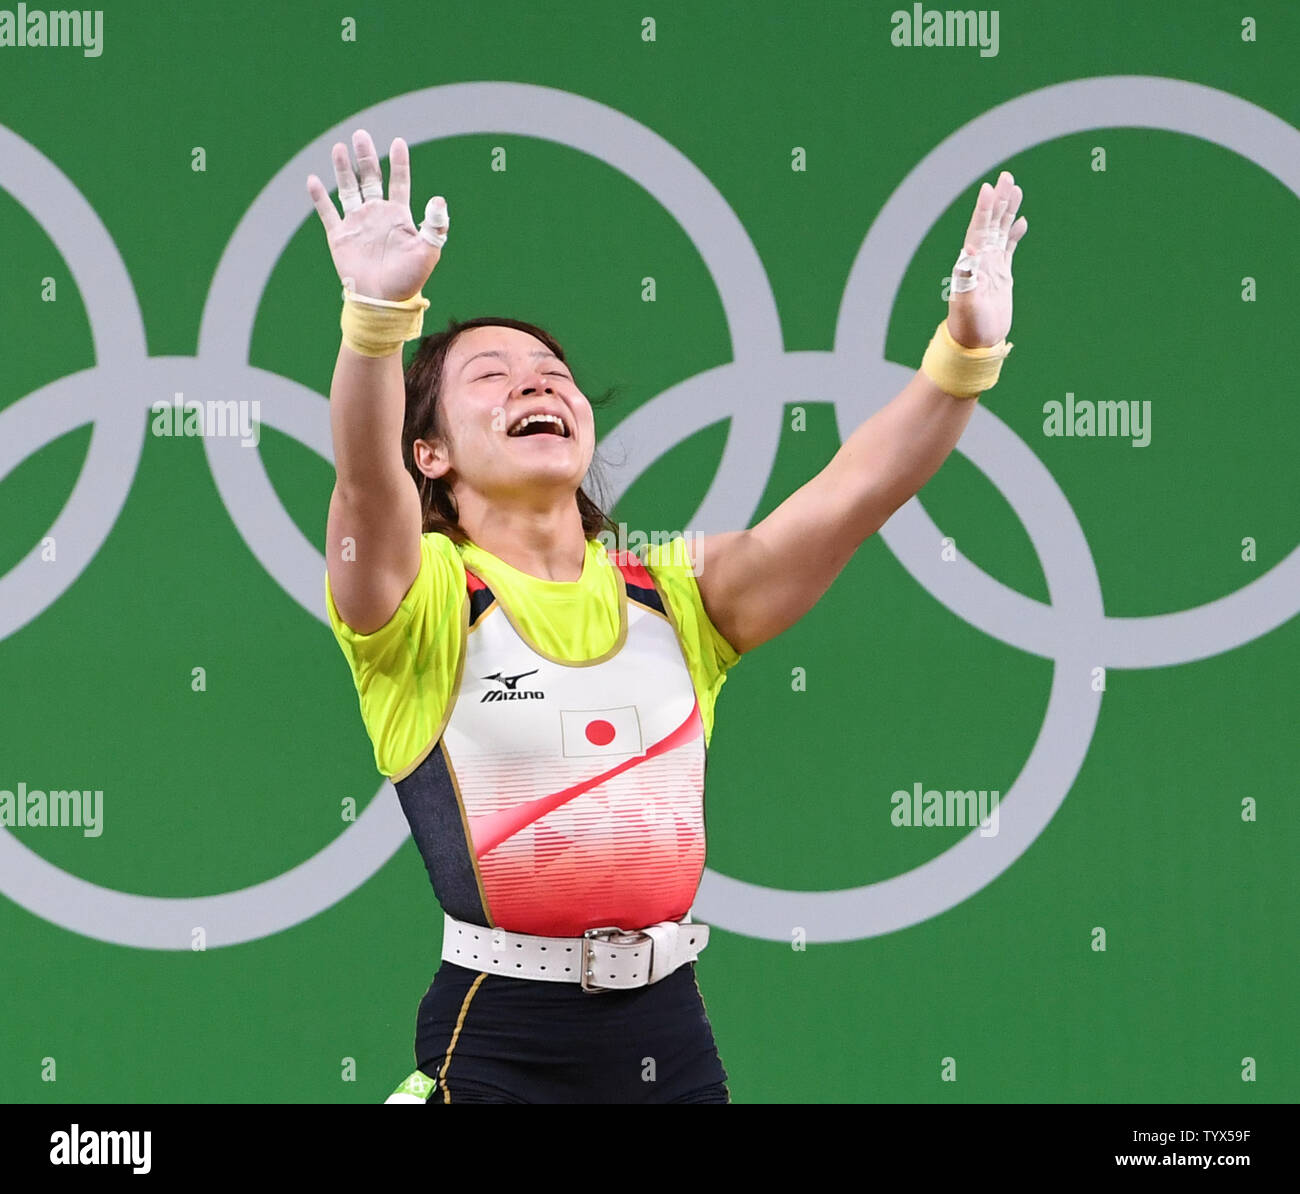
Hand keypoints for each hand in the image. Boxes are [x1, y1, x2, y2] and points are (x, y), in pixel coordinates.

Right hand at [306, 129, 447, 300]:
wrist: (383, 302)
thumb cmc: (409, 280)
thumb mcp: (428, 252)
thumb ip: (434, 226)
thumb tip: (438, 199)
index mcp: (398, 216)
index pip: (399, 182)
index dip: (399, 163)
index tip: (398, 142)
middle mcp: (376, 215)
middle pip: (370, 178)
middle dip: (366, 157)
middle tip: (361, 134)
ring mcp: (357, 224)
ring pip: (347, 189)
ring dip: (343, 169)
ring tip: (339, 147)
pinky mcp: (340, 236)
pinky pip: (327, 212)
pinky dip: (318, 197)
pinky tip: (312, 180)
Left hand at [945, 170, 1026, 348]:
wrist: (976, 345)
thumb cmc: (969, 327)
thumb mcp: (967, 305)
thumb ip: (966, 281)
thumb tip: (968, 255)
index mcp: (971, 264)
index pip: (978, 230)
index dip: (983, 209)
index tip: (989, 188)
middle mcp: (979, 261)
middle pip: (990, 223)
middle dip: (998, 200)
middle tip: (1006, 176)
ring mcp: (991, 266)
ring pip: (1000, 231)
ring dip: (1007, 210)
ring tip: (1015, 188)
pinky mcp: (1001, 275)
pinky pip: (1008, 248)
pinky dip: (1014, 234)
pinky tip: (1021, 221)